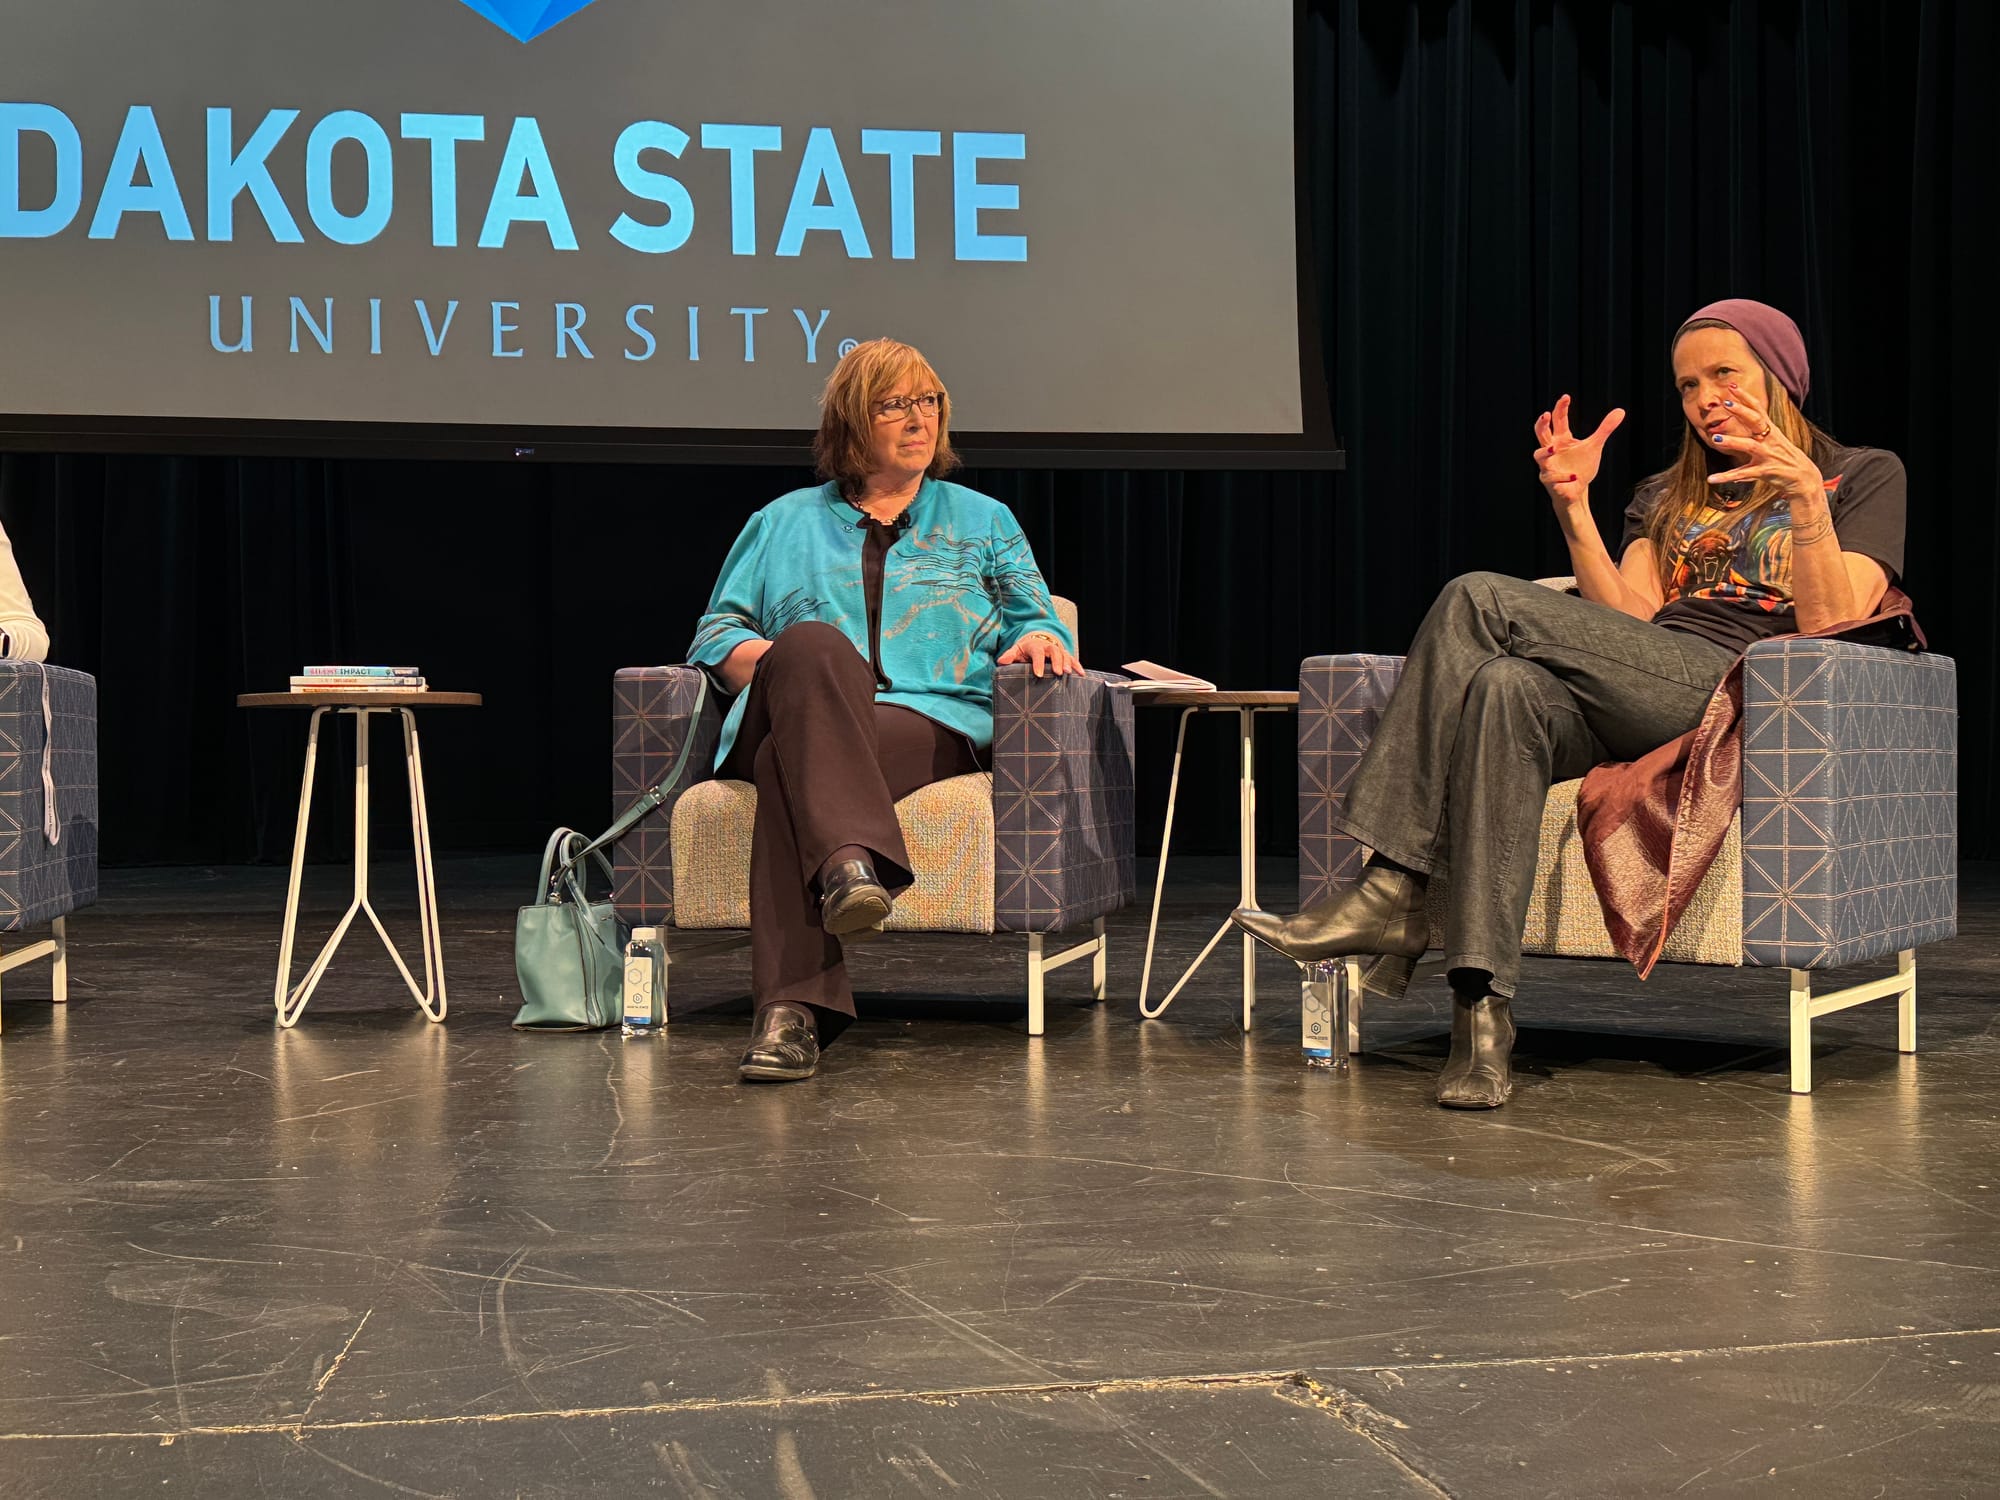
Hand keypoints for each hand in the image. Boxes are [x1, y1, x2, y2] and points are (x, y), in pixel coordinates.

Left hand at [997, 631, 1081, 677]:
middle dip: (1057, 662)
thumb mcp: (1016, 650)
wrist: (1037, 640)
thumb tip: (1001, 661)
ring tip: (1069, 673)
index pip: (1037, 653)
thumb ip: (1009, 656)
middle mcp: (1048, 646)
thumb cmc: (1025, 650)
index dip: (1038, 663)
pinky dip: (1077, 666)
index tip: (1038, 674)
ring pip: (1064, 654)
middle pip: (1054, 651)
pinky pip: (1073, 659)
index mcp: (1035, 646)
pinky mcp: (1065, 655)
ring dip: (1068, 663)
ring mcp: (1058, 650)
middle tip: (1058, 673)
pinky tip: (1081, 674)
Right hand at [1534, 394, 1625, 509]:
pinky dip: (1563, 476)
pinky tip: (1575, 476)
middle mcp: (1552, 450)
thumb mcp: (1595, 446)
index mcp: (1561, 439)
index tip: (1566, 397)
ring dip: (1544, 452)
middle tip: (1545, 414)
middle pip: (1541, 434)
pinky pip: (1552, 477)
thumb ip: (1605, 428)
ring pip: (1539, 455)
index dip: (1561, 408)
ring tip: (1553, 448)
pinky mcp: (1549, 480)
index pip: (1559, 420)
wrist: (1576, 491)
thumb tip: (1620, 411)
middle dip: (1541, 424)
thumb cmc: (1581, 467)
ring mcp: (1548, 465)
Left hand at [1706, 382, 1824, 508]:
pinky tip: (1711, 479)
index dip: (1745, 398)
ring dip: (1732, 441)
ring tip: (1714, 438)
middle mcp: (1770, 440)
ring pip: (1749, 446)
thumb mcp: (1773, 442)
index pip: (1758, 410)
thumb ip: (1756, 433)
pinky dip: (1726, 477)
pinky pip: (1744, 474)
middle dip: (1741, 411)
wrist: (1804, 478)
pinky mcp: (1766, 471)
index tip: (1732, 386)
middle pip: (1756, 421)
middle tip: (1725, 402)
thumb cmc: (1785, 459)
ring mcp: (1768, 455)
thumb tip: (1741, 423)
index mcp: (1771, 431)